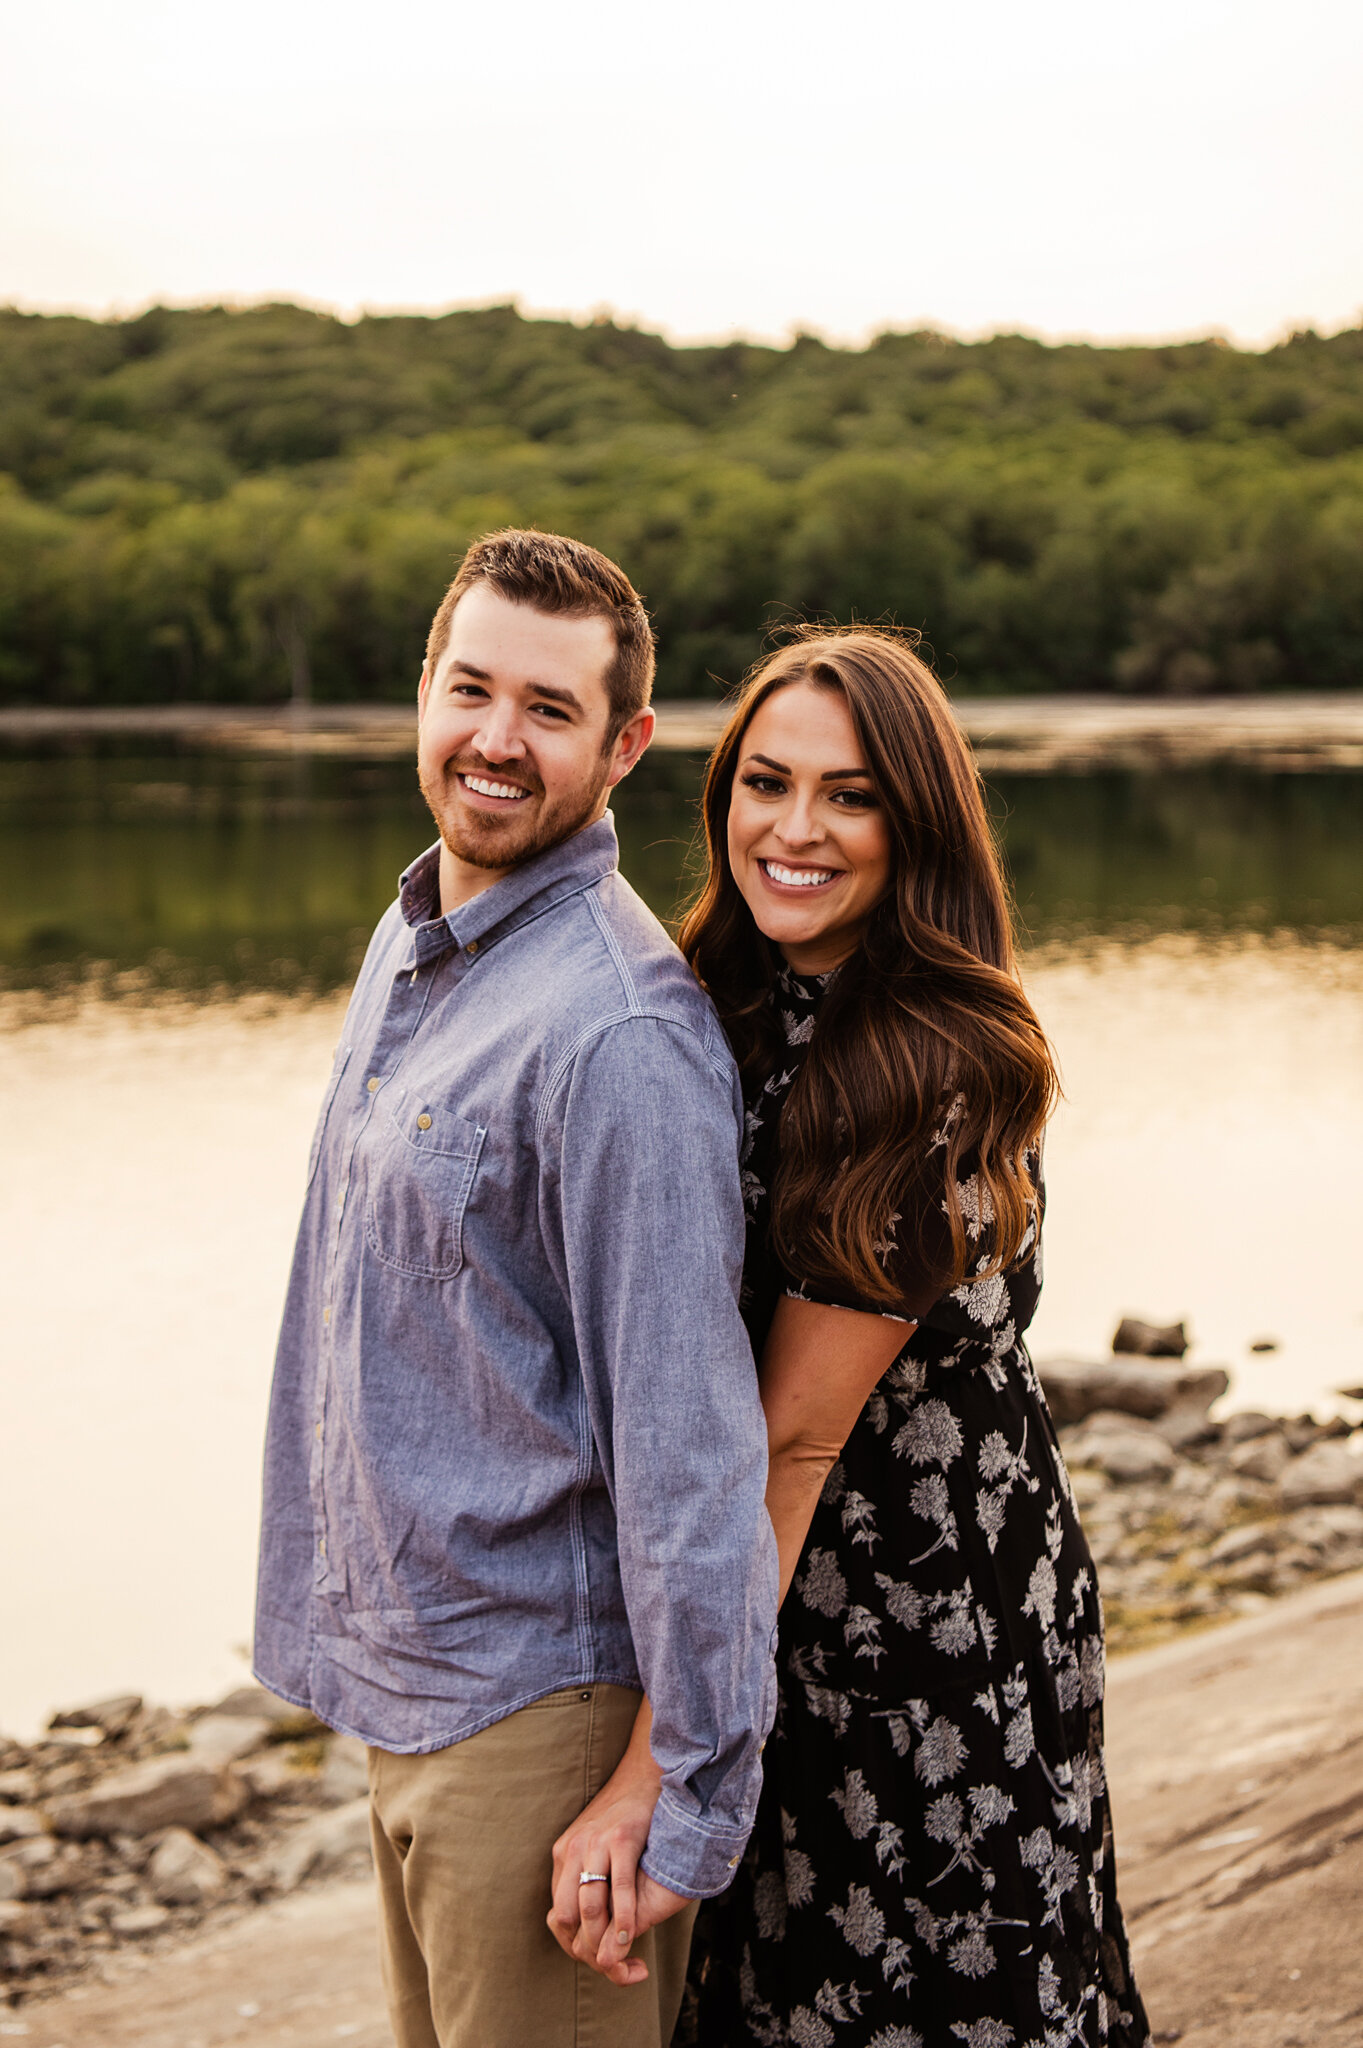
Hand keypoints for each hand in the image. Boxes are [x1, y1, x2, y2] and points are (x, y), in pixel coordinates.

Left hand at [546, 1754, 687, 1985]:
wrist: (644, 1775)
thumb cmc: (623, 1818)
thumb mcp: (595, 1847)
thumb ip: (588, 1880)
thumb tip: (590, 1925)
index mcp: (562, 1856)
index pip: (557, 1917)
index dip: (575, 1945)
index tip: (600, 1959)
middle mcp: (572, 1850)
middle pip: (568, 1917)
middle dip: (589, 1948)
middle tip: (614, 1965)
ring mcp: (595, 1843)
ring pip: (590, 1906)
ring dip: (606, 1940)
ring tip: (624, 1958)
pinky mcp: (621, 1838)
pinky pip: (619, 1887)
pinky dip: (625, 1918)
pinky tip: (632, 1936)